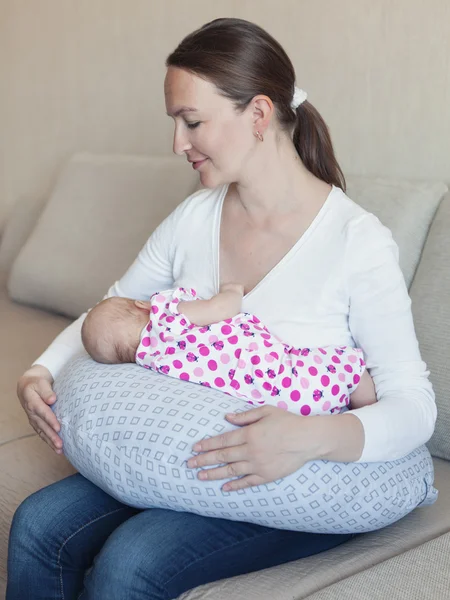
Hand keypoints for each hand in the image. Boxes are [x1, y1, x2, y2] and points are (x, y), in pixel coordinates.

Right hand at [17, 364, 62, 453]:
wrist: (27, 386)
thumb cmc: (37, 383)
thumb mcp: (41, 383)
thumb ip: (46, 391)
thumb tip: (52, 399)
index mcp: (33, 402)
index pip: (43, 412)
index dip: (50, 420)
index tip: (58, 428)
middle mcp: (32, 413)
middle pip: (43, 426)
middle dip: (52, 436)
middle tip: (60, 444)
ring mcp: (33, 419)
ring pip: (42, 432)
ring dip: (50, 441)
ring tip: (59, 450)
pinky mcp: (36, 423)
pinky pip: (42, 433)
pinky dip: (49, 441)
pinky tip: (56, 448)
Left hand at [186, 405, 315, 491]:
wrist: (308, 439)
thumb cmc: (288, 422)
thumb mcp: (266, 411)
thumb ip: (245, 416)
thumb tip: (227, 417)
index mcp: (249, 433)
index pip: (222, 440)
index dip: (206, 444)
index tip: (194, 448)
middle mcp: (250, 450)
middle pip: (222, 457)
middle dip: (203, 460)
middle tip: (189, 464)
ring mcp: (258, 465)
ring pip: (231, 471)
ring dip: (214, 474)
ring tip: (200, 476)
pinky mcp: (267, 476)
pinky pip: (247, 482)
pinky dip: (235, 486)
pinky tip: (224, 487)